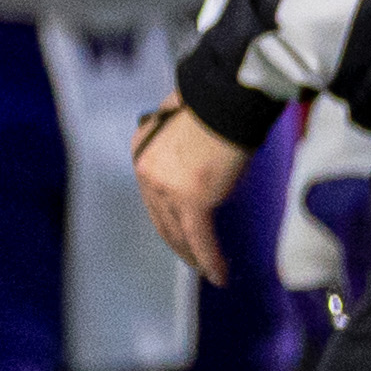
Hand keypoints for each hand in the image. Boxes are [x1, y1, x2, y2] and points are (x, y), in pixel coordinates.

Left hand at [133, 98, 248, 284]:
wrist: (228, 94)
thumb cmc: (217, 102)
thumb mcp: (187, 125)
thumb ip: (184, 149)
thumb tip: (199, 166)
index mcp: (142, 151)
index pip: (153, 195)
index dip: (169, 218)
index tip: (184, 232)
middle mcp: (146, 172)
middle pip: (162, 219)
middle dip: (179, 244)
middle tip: (195, 261)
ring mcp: (166, 188)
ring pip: (179, 234)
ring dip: (194, 257)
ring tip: (210, 273)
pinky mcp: (192, 200)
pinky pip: (201, 239)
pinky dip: (210, 260)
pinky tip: (219, 276)